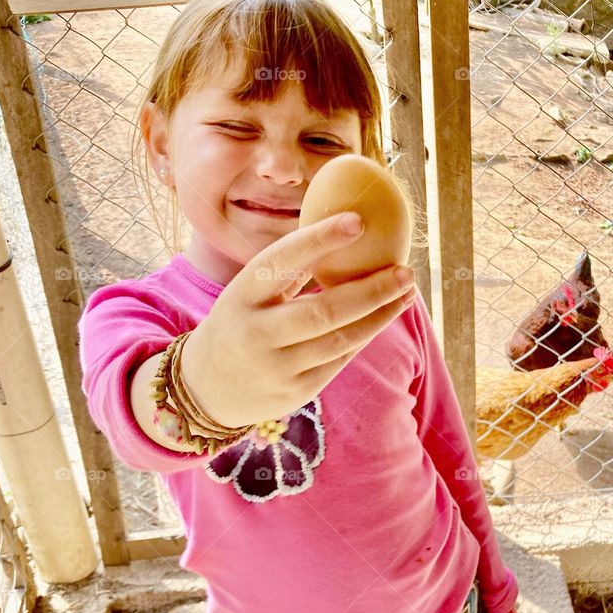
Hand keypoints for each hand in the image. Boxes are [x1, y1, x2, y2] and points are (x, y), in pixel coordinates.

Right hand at [179, 212, 416, 427]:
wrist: (205, 389)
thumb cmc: (239, 324)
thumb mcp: (247, 293)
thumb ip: (286, 271)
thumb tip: (341, 231)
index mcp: (242, 294)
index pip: (283, 260)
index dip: (320, 239)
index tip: (359, 220)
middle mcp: (258, 331)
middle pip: (325, 309)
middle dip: (373, 290)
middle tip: (406, 271)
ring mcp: (278, 366)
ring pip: (341, 338)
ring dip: (380, 315)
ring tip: (407, 292)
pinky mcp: (296, 391)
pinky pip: (340, 359)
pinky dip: (365, 335)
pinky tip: (384, 316)